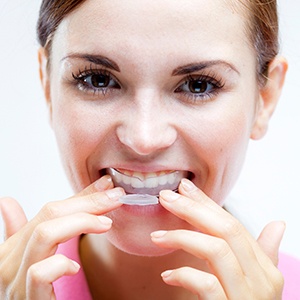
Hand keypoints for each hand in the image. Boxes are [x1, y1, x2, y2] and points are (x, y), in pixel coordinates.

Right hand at [0, 175, 123, 298]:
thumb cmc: (37, 293)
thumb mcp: (36, 257)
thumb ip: (30, 231)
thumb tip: (8, 200)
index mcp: (12, 246)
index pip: (50, 209)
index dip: (82, 195)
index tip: (108, 186)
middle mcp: (8, 260)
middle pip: (49, 214)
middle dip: (88, 202)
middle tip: (116, 197)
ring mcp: (15, 281)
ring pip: (45, 234)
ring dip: (81, 223)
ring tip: (106, 224)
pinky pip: (40, 273)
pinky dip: (61, 264)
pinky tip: (75, 267)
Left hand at [151, 179, 284, 299]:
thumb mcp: (254, 281)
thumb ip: (262, 252)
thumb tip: (278, 223)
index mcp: (265, 267)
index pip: (232, 224)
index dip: (206, 203)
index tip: (184, 188)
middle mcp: (262, 280)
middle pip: (226, 229)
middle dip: (192, 209)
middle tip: (166, 197)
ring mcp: (247, 297)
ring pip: (217, 250)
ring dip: (183, 237)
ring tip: (157, 236)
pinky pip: (206, 285)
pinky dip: (184, 275)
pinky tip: (168, 274)